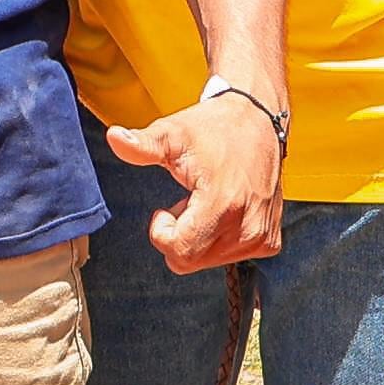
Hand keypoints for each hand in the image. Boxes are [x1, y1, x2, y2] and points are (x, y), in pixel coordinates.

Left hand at [107, 94, 282, 272]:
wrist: (258, 122)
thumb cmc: (212, 128)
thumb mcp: (172, 133)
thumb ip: (143, 145)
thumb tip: (113, 137)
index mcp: (223, 205)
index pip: (180, 253)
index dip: (161, 233)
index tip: (164, 209)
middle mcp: (248, 228)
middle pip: (191, 261)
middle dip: (178, 235)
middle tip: (185, 202)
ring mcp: (261, 238)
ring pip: (208, 262)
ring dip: (198, 236)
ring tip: (205, 201)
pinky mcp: (270, 242)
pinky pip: (229, 257)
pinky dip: (218, 239)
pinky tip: (222, 209)